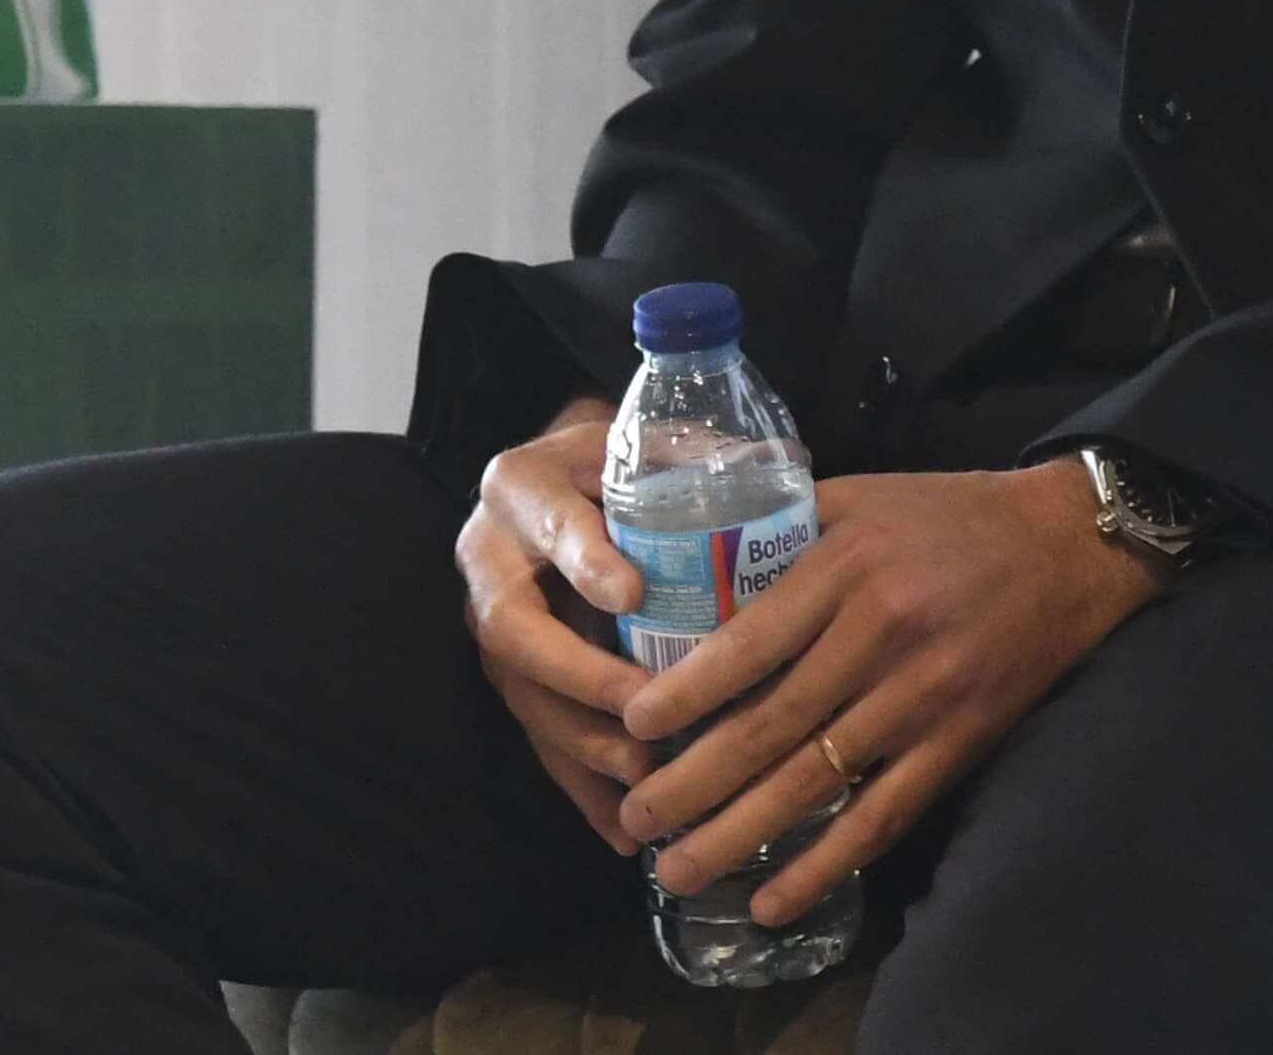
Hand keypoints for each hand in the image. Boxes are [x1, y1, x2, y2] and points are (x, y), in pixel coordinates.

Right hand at [454, 397, 664, 848]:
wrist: (562, 483)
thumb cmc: (618, 462)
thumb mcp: (645, 441)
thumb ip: (695, 453)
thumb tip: (783, 464)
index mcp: (520, 488)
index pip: (551, 523)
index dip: (586, 560)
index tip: (632, 593)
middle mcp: (489, 562)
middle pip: (513, 630)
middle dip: (576, 675)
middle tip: (639, 708)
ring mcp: (493, 629)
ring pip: (523, 696)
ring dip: (581, 742)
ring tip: (644, 774)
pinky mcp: (513, 683)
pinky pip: (539, 740)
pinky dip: (581, 790)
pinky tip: (623, 831)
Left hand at [615, 459, 1163, 926]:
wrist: (1068, 545)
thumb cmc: (950, 515)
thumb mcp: (859, 496)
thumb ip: (781, 527)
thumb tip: (691, 561)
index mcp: (847, 566)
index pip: (747, 643)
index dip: (684, 696)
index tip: (630, 729)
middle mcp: (881, 634)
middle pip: (768, 726)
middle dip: (689, 784)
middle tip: (633, 820)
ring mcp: (923, 696)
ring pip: (813, 781)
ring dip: (736, 835)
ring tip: (675, 871)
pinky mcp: (959, 742)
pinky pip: (882, 815)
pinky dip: (824, 865)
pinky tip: (771, 900)